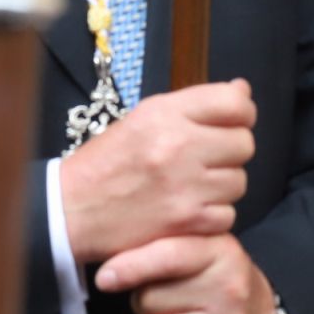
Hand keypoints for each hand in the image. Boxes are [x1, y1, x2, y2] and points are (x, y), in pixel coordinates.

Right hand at [58, 79, 255, 264]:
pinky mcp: (187, 222)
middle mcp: (177, 146)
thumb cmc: (108, 162)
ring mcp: (184, 186)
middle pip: (244, 143)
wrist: (69, 211)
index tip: (230, 123)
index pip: (236, 103)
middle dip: (229, 152)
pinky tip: (187, 209)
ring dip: (221, 185)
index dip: (241, 113)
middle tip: (204, 159)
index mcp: (164, 114)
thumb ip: (195, 104)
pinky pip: (227, 214)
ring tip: (191, 185)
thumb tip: (243, 90)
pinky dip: (212, 215)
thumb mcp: (144, 118)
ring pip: (239, 181)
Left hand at [96, 234, 275, 313]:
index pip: (167, 256)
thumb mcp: (204, 250)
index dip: (130, 267)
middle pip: (149, 299)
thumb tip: (111, 268)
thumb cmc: (221, 282)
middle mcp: (227, 289)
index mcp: (221, 252)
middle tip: (162, 301)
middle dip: (142, 302)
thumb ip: (164, 247)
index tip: (105, 278)